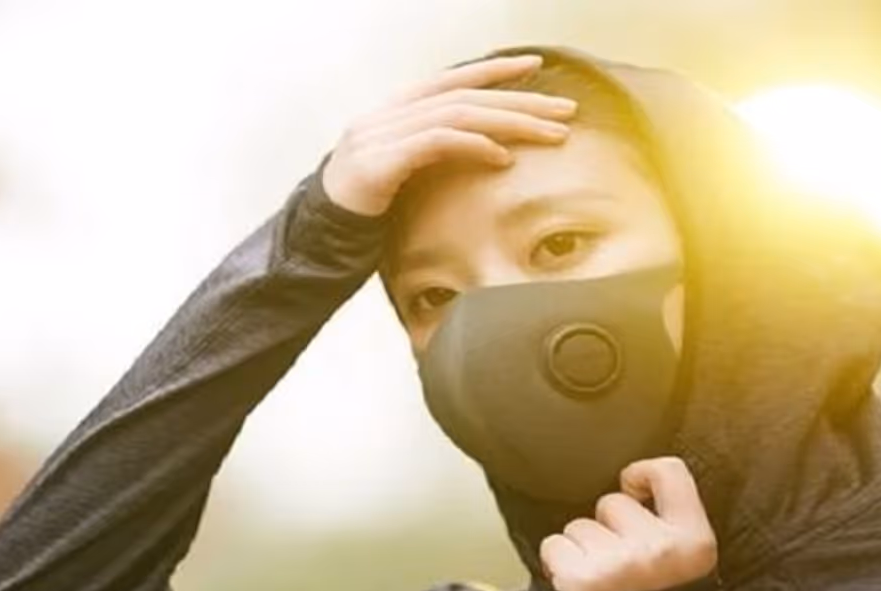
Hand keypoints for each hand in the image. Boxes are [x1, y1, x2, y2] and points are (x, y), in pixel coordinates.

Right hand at [321, 54, 577, 216]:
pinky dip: (474, 146)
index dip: (494, 70)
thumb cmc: (365, 206)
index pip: (450, 80)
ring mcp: (380, 135)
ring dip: (510, 124)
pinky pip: (436, 143)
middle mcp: (386, 114)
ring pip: (457, 115)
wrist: (316, 234)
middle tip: (564, 110)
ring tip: (549, 135)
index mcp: (392, 111)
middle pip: (463, 95)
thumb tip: (485, 146)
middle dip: (519, 101)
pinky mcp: (380, 163)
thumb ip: (433, 150)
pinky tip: (503, 157)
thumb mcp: (402, 171)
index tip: (535, 66)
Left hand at [540, 457, 717, 590]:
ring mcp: (618, 563)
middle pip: (611, 502)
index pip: (670, 472)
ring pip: (579, 525)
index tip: (633, 488)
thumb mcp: (688, 566)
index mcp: (694, 542)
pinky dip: (559, 563)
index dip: (643, 473)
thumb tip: (632, 484)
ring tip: (602, 581)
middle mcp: (657, 548)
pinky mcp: (580, 578)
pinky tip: (580, 585)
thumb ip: (668, 523)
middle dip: (608, 526)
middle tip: (621, 564)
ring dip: (582, 548)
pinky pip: (554, 545)